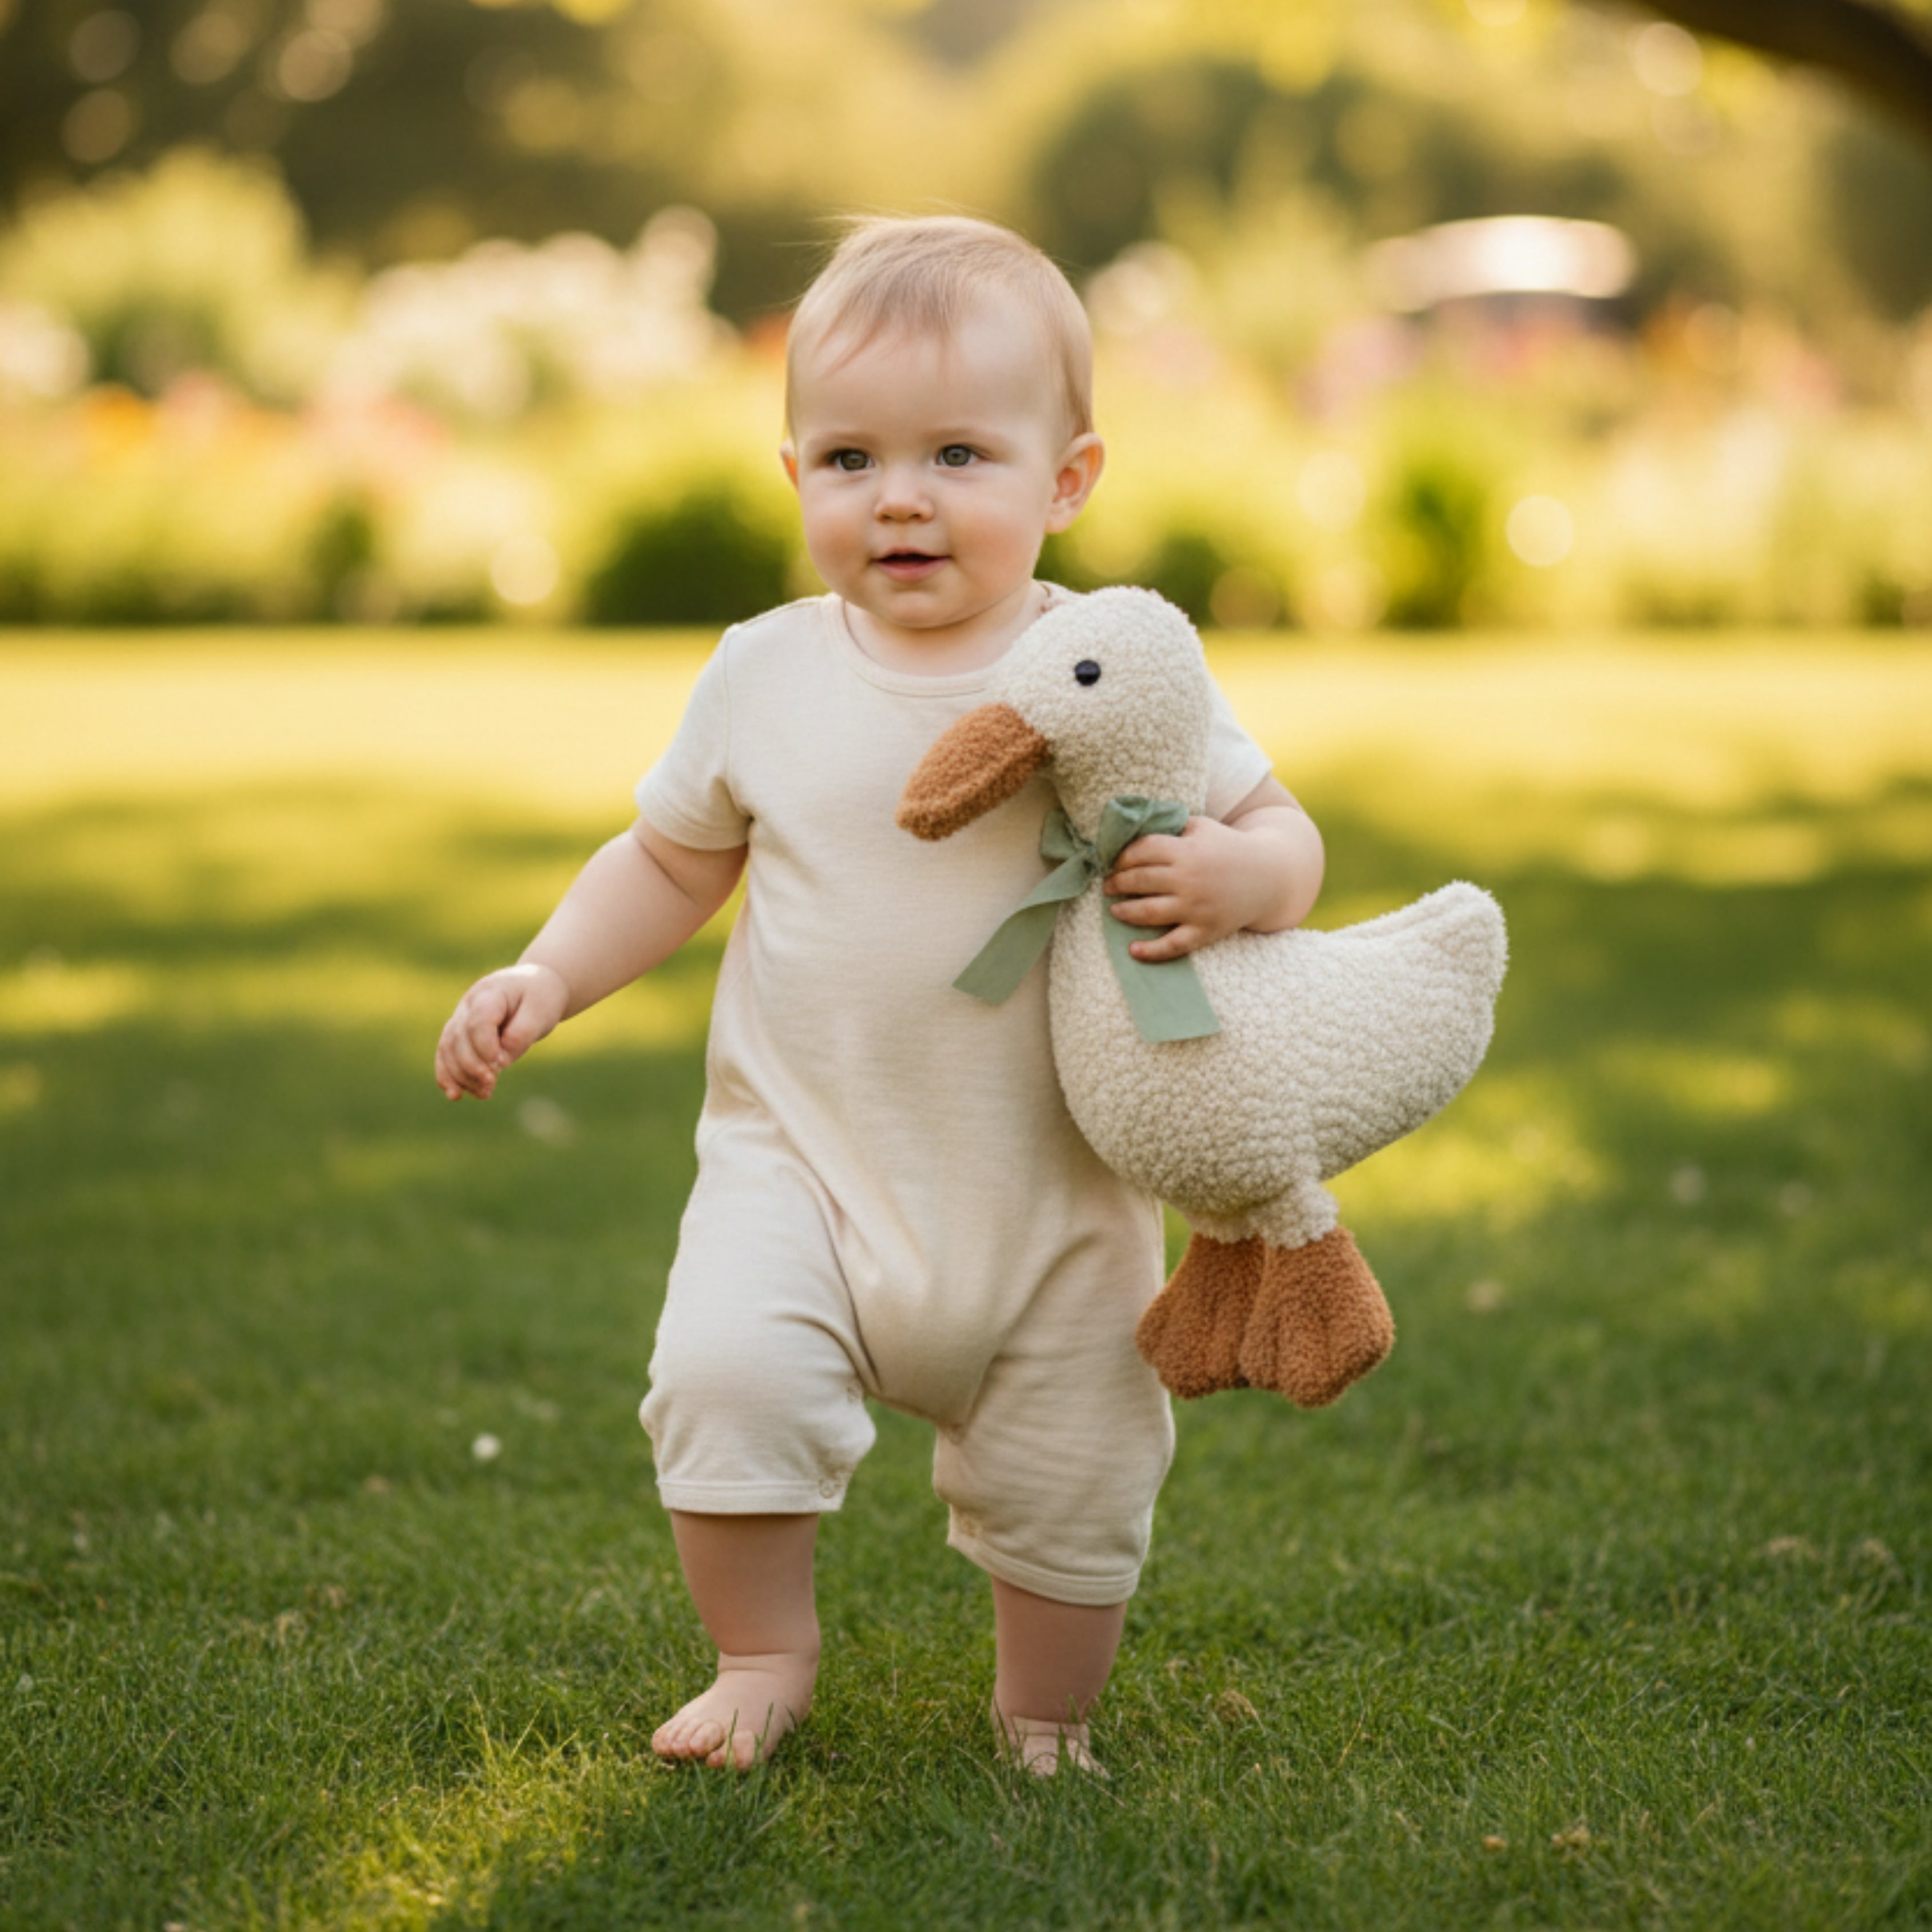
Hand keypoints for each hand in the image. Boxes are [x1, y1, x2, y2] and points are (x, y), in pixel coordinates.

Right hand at [434, 963, 569, 1100]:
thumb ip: (520, 1035)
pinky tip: (456, 1095)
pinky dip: (448, 1075)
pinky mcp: (459, 1032)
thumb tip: (499, 1063)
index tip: (500, 1064)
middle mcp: (469, 1003)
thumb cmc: (540, 998)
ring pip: (448, 1047)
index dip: (485, 1045)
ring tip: (482, 1094)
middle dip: (472, 1065)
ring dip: (460, 1075)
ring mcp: (460, 1017)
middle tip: (491, 1083)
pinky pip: (445, 1054)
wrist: (535, 986)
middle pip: (459, 1036)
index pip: (479, 1020)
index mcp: (491, 992)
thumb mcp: (540, 1013)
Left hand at [1103, 816, 1277, 962]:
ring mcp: (1197, 907)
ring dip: (1125, 911)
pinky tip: (1133, 950)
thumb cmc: (1228, 847)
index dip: (1121, 857)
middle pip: (1140, 880)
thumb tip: (1132, 829)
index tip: (1113, 863)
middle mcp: (1189, 879)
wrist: (1270, 875)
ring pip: (1149, 912)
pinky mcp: (1206, 930)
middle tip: (1108, 886)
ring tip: (1115, 910)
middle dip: (1117, 883)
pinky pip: (1174, 945)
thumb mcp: (1201, 827)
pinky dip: (1151, 951)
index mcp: (1187, 850)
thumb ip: (1171, 827)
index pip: (1142, 851)